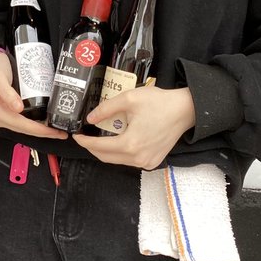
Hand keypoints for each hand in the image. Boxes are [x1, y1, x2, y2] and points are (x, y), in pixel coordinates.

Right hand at [0, 50, 66, 139]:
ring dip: (41, 129)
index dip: (40, 130)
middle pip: (26, 129)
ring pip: (25, 127)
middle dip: (44, 132)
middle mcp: (0, 118)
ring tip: (57, 129)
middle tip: (62, 133)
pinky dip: (35, 123)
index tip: (54, 131)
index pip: (23, 125)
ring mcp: (4, 116)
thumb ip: (7, 92)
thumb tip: (18, 108)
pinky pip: (24, 121)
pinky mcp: (8, 113)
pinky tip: (46, 122)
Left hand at [75, 85, 195, 168]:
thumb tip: (90, 118)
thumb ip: (106, 109)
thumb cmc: (159, 103)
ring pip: (117, 160)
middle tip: (85, 137)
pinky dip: (120, 153)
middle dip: (93, 148)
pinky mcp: (153, 162)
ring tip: (100, 136)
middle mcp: (138, 158)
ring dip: (106, 150)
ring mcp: (146, 162)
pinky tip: (118, 140)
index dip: (84, 142)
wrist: (184, 110)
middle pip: (106, 157)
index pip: (99, 147)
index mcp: (130, 144)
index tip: (76, 136)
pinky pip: (129, 160)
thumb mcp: (129, 99)